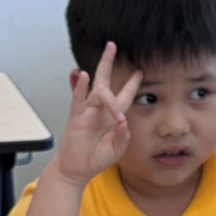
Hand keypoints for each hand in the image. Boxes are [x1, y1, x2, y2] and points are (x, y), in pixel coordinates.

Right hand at [51, 42, 138, 184]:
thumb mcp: (116, 150)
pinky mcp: (76, 117)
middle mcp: (101, 110)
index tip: (139, 70)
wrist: (76, 170)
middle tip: (112, 46)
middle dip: (109, 63)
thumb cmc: (96, 160)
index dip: (132, 84)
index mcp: (113, 117)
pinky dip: (80, 87)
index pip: (124, 96)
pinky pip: (78, 99)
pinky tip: (82, 76)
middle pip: (106, 82)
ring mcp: (88, 112)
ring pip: (95, 88)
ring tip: (102, 56)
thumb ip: (122, 136)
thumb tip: (123, 120)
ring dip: (100, 74)